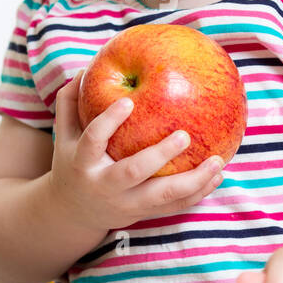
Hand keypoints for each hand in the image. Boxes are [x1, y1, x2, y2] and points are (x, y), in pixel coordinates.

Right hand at [48, 70, 224, 232]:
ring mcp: (126, 203)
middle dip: (160, 155)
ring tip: (217, 161)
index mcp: (82, 163)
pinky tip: (218, 175)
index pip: (93, 140)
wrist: (74, 212)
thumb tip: (87, 69)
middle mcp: (104, 186)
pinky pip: (175, 206)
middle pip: (132, 172)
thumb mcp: (64, 135)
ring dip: (193, 180)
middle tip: (184, 135)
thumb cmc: (73, 162)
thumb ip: (69, 102)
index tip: (129, 101)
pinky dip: (198, 193)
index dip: (109, 122)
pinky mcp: (144, 213)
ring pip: (162, 196)